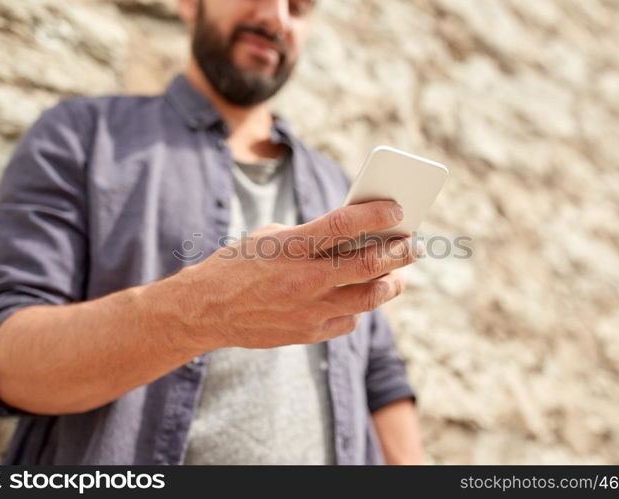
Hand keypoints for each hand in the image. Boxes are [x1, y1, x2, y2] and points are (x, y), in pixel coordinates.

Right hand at [174, 200, 420, 349]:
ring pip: (368, 298)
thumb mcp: (271, 236)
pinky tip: (359, 296)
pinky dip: (359, 306)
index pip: (344, 225)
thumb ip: (312, 237)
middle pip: (367, 265)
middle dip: (398, 254)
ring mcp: (308, 310)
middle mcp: (303, 279)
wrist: (206, 310)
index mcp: (291, 246)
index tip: (398, 209)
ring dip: (390, 284)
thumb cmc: (239, 264)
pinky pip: (349, 320)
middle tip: (412, 246)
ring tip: (398, 275)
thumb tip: (354, 237)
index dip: (376, 216)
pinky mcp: (308, 333)